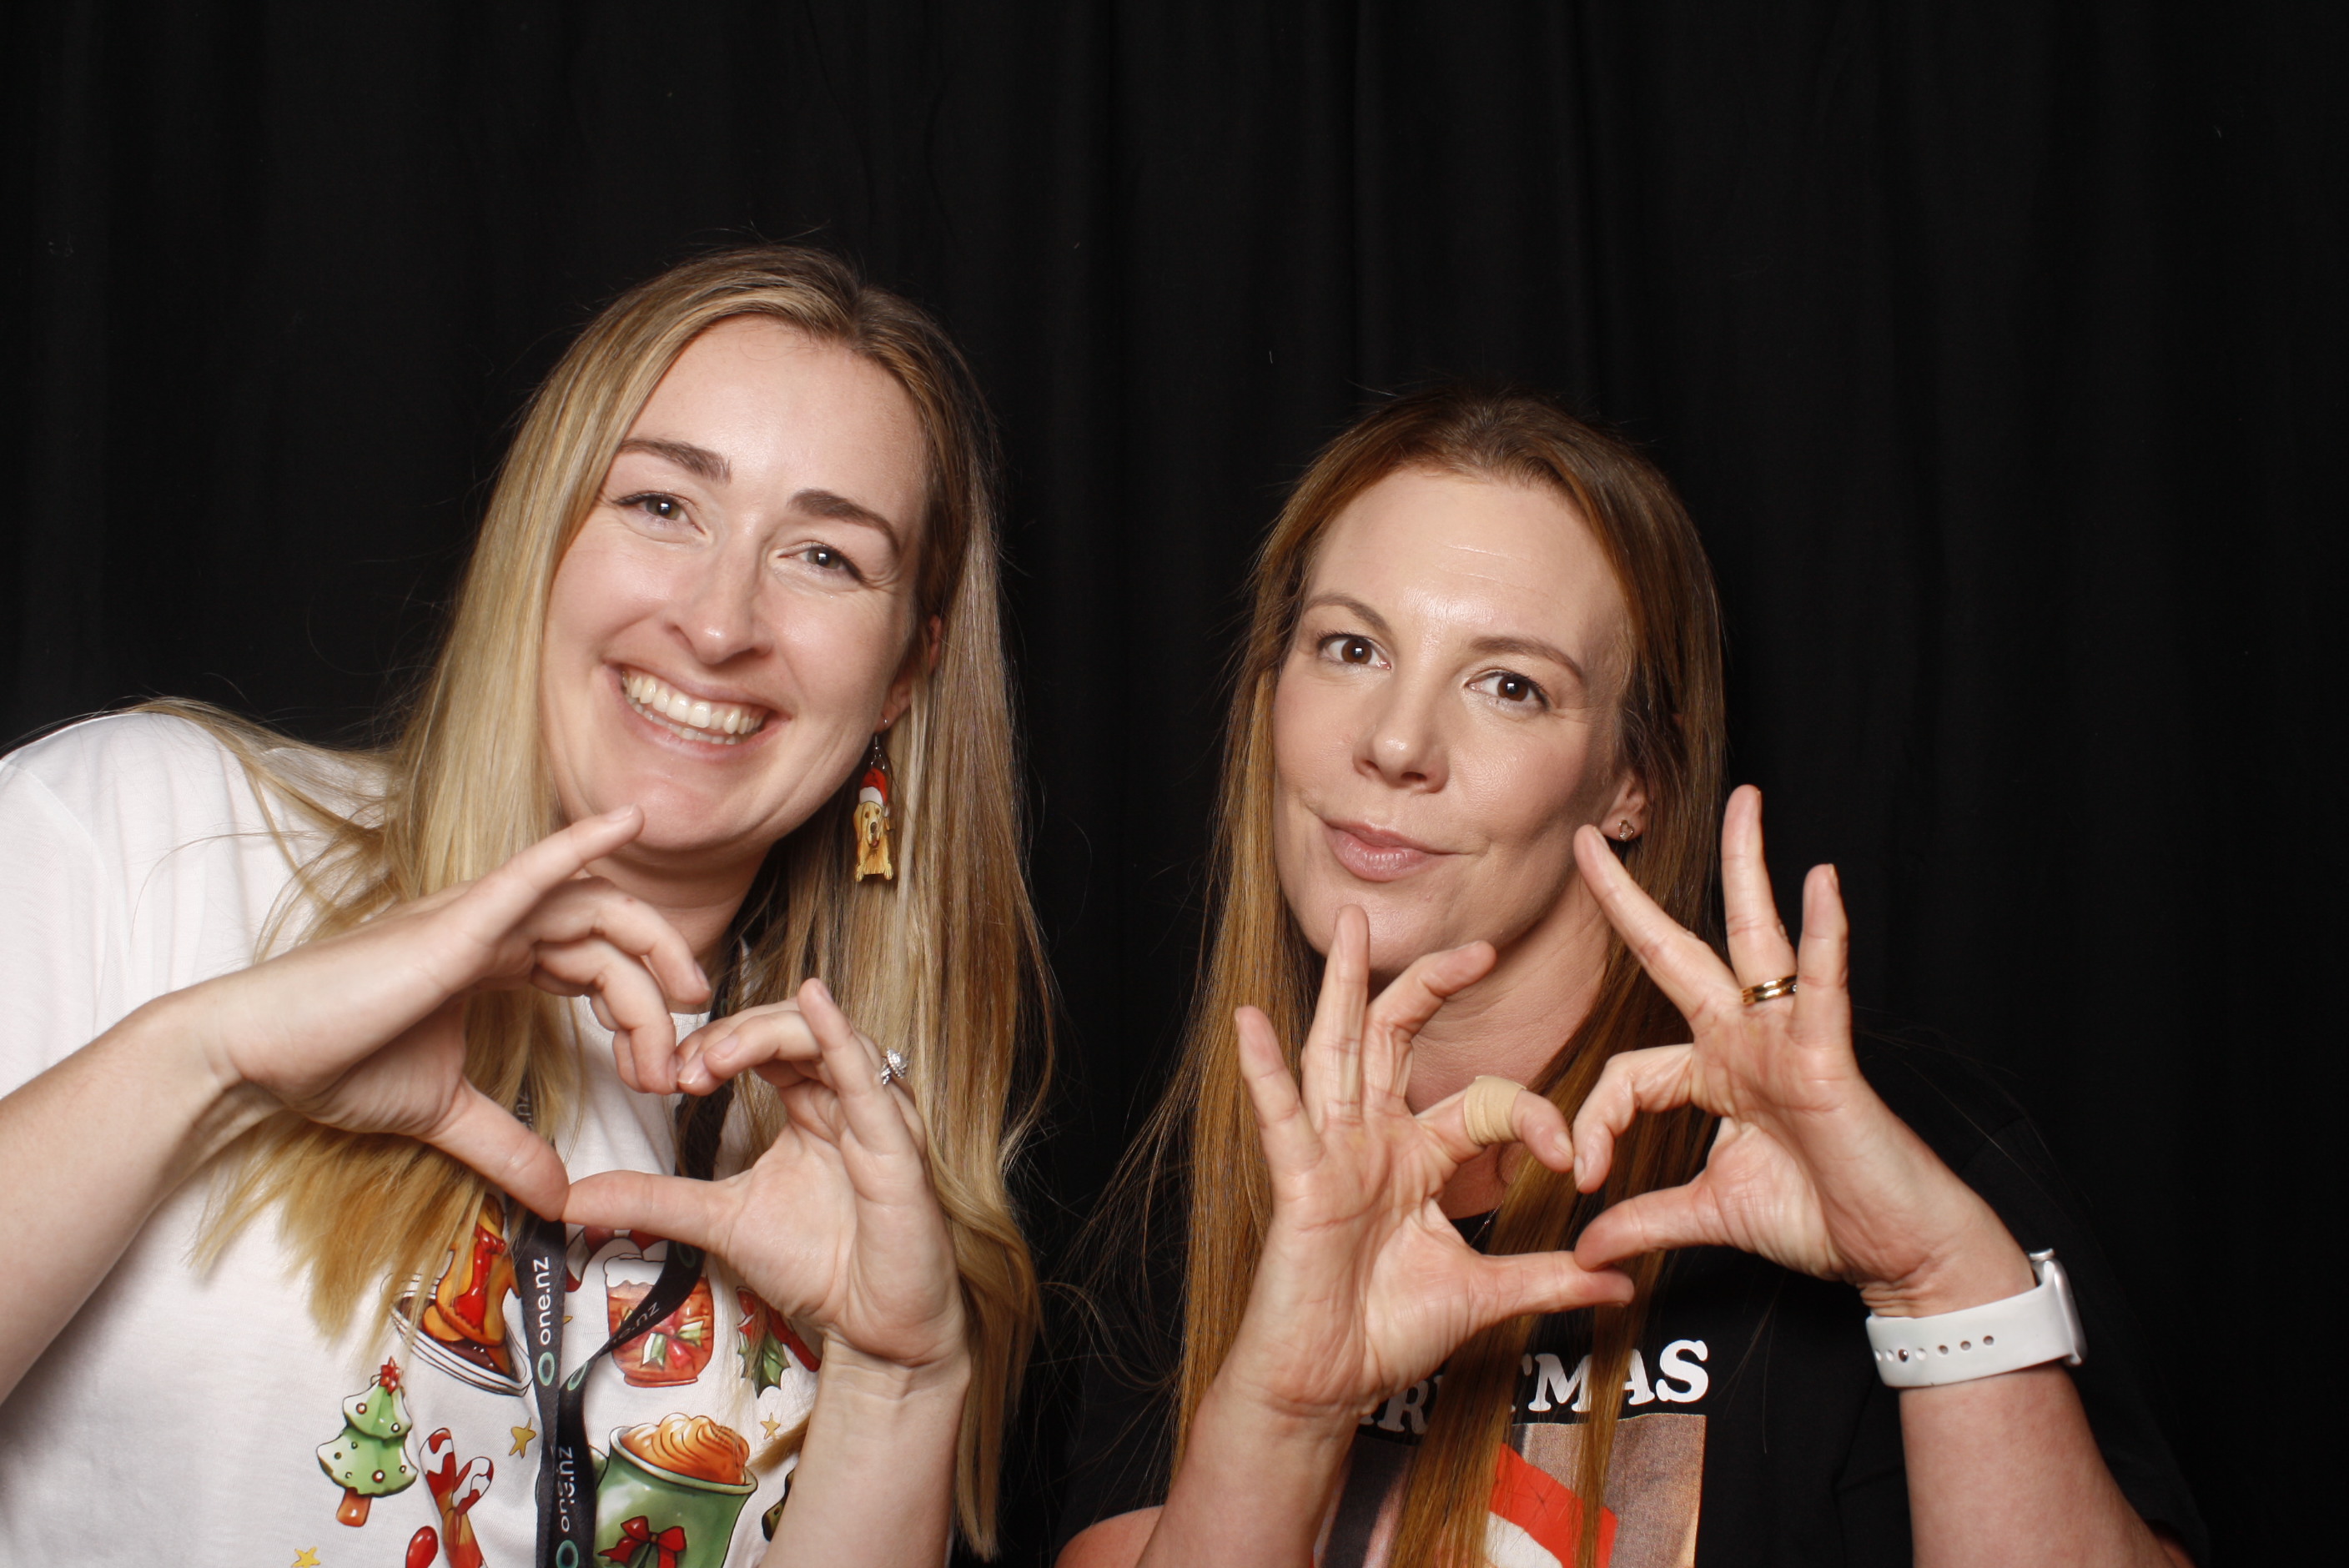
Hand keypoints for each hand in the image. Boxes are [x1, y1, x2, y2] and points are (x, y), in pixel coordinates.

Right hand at [193, 806, 709, 1217]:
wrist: (255, 1061)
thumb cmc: (335, 1069)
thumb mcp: (444, 1113)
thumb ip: (508, 1145)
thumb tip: (559, 1197)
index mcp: (491, 953)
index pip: (593, 961)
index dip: (638, 1005)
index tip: (657, 1070)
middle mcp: (490, 923)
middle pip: (608, 932)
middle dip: (660, 981)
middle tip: (690, 1044)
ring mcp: (471, 915)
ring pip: (590, 912)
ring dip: (647, 955)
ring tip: (684, 1005)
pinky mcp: (451, 925)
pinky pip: (528, 873)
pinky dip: (579, 843)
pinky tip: (626, 820)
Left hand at [563, 979, 966, 1377]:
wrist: (876, 1331)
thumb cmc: (821, 1267)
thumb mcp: (720, 1221)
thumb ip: (653, 1200)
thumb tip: (571, 1198)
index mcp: (814, 1106)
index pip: (766, 1042)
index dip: (717, 1043)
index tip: (670, 1076)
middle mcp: (848, 1100)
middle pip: (794, 1027)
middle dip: (733, 1035)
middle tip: (684, 1069)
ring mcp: (878, 1117)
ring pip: (827, 1038)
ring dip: (767, 1034)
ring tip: (716, 1057)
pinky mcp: (897, 1146)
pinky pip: (869, 1078)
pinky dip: (841, 1035)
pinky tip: (815, 1002)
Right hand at [1222, 906, 1633, 1423]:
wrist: (1326, 1385)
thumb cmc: (1386, 1333)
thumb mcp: (1484, 1294)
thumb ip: (1548, 1276)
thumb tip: (1617, 1280)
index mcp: (1418, 1156)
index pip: (1485, 1102)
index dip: (1533, 1118)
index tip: (1570, 1158)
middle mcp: (1372, 1140)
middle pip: (1397, 1039)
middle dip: (1429, 983)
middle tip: (1475, 944)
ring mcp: (1332, 1154)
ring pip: (1338, 1051)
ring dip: (1341, 986)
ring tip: (1346, 925)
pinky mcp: (1298, 1182)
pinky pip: (1282, 1118)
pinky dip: (1263, 1069)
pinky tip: (1251, 1021)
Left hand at [1569, 786, 2032, 1315]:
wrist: (1894, 1254)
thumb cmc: (1818, 1220)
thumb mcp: (1708, 1216)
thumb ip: (1645, 1221)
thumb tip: (1585, 1251)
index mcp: (1714, 1073)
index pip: (1625, 1072)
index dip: (1592, 1122)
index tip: (1580, 1176)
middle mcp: (1745, 1041)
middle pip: (1677, 953)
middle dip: (1629, 898)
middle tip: (1587, 839)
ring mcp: (1788, 1040)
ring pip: (1758, 940)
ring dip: (1748, 867)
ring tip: (1745, 802)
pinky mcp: (1830, 1056)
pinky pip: (1825, 986)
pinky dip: (1825, 936)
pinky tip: (1823, 884)